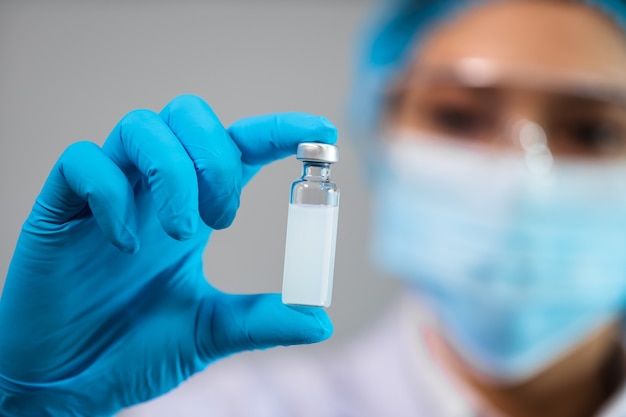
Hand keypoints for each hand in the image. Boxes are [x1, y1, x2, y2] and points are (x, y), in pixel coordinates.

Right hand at [0, 95, 335, 416]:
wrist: (66, 382)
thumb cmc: (133, 348)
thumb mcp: (208, 330)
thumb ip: (260, 320)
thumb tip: (320, 320)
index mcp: (193, 210)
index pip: (239, 147)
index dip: (280, 131)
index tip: (322, 133)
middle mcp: (153, 190)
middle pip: (189, 114)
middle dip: (216, 154)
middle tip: (221, 217)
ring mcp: (108, 194)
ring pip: (141, 126)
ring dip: (172, 172)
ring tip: (179, 231)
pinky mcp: (60, 208)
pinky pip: (83, 162)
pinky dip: (111, 193)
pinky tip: (124, 244)